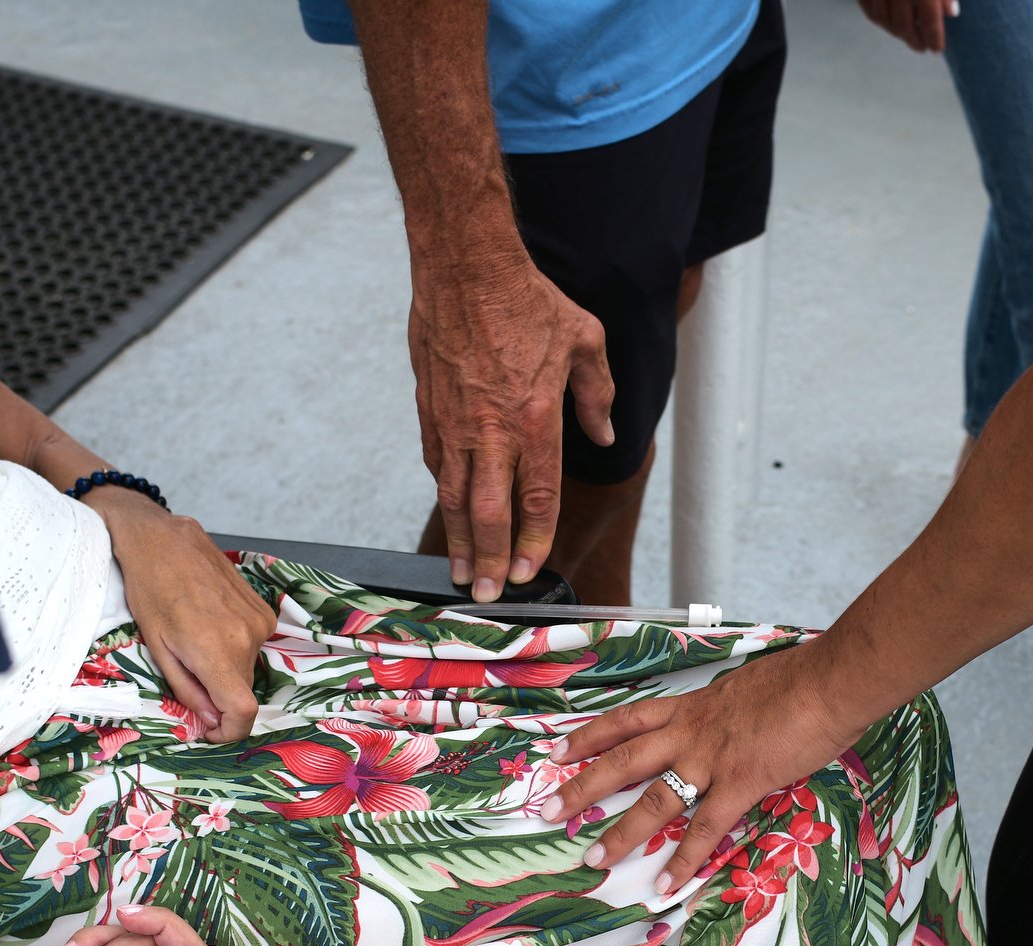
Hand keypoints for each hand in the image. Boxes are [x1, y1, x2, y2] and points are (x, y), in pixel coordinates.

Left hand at [93, 493, 278, 742]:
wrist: (161, 538)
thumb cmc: (148, 589)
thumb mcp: (157, 647)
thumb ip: (188, 690)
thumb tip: (210, 721)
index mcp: (217, 652)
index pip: (243, 712)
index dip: (230, 732)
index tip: (211, 732)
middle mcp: (247, 639)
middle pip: (242, 690)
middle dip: (219, 696)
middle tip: (188, 676)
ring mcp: (259, 622)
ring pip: (247, 667)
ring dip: (224, 667)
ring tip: (194, 641)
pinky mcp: (263, 610)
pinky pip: (252, 644)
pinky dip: (233, 646)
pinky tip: (209, 623)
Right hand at [409, 255, 614, 600]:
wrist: (465, 266)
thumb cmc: (528, 299)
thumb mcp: (584, 340)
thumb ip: (598, 394)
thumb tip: (604, 434)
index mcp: (535, 420)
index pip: (537, 498)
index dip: (534, 542)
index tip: (531, 572)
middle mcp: (492, 431)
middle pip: (490, 512)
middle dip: (491, 559)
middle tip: (488, 593)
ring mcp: (455, 423)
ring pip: (454, 497)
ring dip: (460, 540)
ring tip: (462, 572)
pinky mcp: (429, 409)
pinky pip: (436, 463)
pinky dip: (443, 492)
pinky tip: (450, 512)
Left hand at [539, 644, 874, 893]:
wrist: (829, 680)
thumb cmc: (799, 680)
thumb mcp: (746, 689)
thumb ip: (726, 711)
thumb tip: (726, 723)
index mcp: (691, 707)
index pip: (626, 720)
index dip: (589, 736)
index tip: (557, 751)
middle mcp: (690, 731)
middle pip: (622, 760)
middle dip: (582, 787)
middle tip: (549, 811)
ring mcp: (712, 758)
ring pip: (653, 799)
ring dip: (621, 833)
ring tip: (593, 858)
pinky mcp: (741, 783)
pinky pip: (705, 829)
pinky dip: (684, 860)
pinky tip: (666, 884)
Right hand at [859, 0, 952, 52]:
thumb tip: (952, 14)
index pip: (929, 19)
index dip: (934, 38)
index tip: (937, 49)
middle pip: (903, 24)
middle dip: (914, 40)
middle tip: (922, 47)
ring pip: (883, 20)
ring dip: (897, 32)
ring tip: (909, 34)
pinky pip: (870, 11)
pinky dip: (881, 20)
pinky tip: (891, 22)